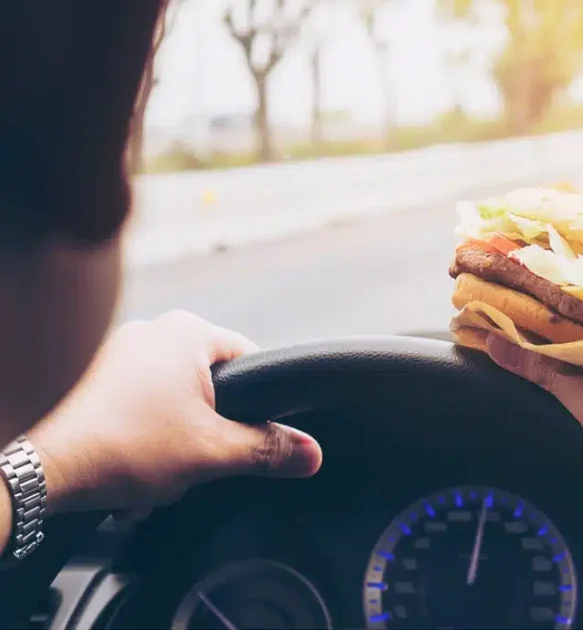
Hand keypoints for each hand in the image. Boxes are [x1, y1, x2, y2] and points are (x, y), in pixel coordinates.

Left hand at [27, 311, 322, 513]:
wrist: (42, 471)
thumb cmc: (120, 447)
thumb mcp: (213, 454)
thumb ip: (270, 450)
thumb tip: (310, 452)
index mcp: (186, 332)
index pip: (252, 362)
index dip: (259, 406)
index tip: (248, 437)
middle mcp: (152, 330)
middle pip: (212, 389)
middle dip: (206, 434)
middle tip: (192, 460)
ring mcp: (118, 351)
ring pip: (175, 404)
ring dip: (172, 444)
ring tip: (155, 470)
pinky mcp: (92, 377)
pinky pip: (140, 408)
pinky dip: (142, 439)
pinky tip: (130, 468)